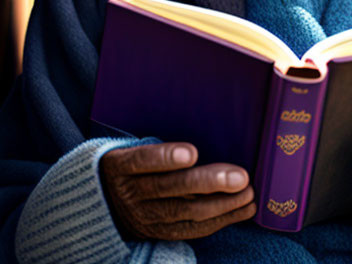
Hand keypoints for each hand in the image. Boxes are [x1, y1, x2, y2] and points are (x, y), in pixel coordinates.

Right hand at [100, 142, 255, 240]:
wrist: (103, 201)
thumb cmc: (129, 163)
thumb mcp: (129, 147)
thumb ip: (158, 141)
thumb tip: (205, 118)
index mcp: (120, 166)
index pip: (142, 160)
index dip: (165, 158)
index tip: (193, 152)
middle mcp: (131, 193)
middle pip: (170, 189)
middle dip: (208, 183)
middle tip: (240, 177)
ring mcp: (144, 217)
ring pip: (185, 212)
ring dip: (221, 204)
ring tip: (248, 193)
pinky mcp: (158, 233)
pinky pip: (191, 229)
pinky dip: (219, 220)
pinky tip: (242, 209)